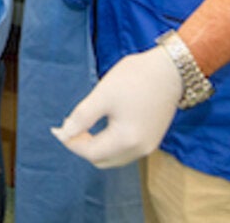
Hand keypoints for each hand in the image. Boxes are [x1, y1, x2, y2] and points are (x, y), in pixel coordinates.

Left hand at [50, 44, 181, 167]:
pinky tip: (105, 125)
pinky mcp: (153, 138)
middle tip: (72, 126)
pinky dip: (111, 143)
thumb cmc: (136, 78)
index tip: (57, 128)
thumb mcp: (103, 95)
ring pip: (114, 157)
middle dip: (83, 147)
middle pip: (102, 160)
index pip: (89, 152)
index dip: (70, 142)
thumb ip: (82, 117)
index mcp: (126, 140)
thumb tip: (64, 134)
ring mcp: (149, 145)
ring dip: (97, 147)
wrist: (172, 69)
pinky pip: (126, 150)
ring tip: (86, 125)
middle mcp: (139, 149)